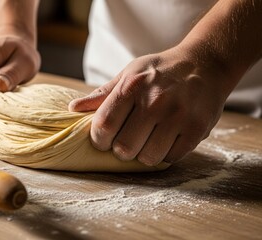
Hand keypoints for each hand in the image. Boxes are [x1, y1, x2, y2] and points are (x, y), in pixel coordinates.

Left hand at [69, 47, 229, 165]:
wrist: (206, 64)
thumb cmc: (161, 70)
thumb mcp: (129, 73)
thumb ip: (102, 95)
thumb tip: (73, 108)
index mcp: (133, 86)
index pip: (104, 125)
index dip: (98, 139)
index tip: (102, 139)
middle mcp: (155, 101)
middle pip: (123, 148)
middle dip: (120, 149)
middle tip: (126, 140)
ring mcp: (178, 117)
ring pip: (147, 158)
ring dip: (143, 153)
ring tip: (147, 139)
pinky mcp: (196, 130)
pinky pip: (170, 158)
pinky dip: (165, 153)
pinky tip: (166, 137)